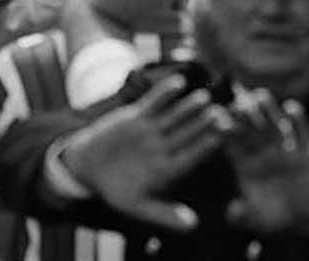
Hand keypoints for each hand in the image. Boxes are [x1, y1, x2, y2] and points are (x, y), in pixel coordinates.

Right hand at [60, 75, 225, 231]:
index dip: (206, 147)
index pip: (191, 156)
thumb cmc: (116, 189)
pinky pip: (154, 102)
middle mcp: (165, 146)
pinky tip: (179, 83)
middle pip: (187, 132)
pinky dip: (165, 92)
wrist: (88, 166)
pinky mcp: (139, 115)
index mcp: (168, 168)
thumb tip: (194, 226)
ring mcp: (153, 129)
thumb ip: (164, 214)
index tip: (221, 140)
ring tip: (203, 98)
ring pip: (174, 115)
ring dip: (188, 106)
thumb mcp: (136, 205)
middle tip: (220, 114)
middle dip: (203, 124)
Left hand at [224, 90, 308, 245]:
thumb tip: (231, 211)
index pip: (234, 146)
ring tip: (261, 95)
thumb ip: (245, 216)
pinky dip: (297, 121)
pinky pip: (300, 133)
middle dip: (245, 117)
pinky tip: (291, 107)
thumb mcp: (260, 220)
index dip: (226, 133)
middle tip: (237, 102)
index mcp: (247, 166)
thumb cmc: (279, 215)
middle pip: (252, 130)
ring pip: (274, 126)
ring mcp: (284, 150)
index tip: (217, 120)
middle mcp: (264, 153)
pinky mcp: (305, 151)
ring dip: (269, 111)